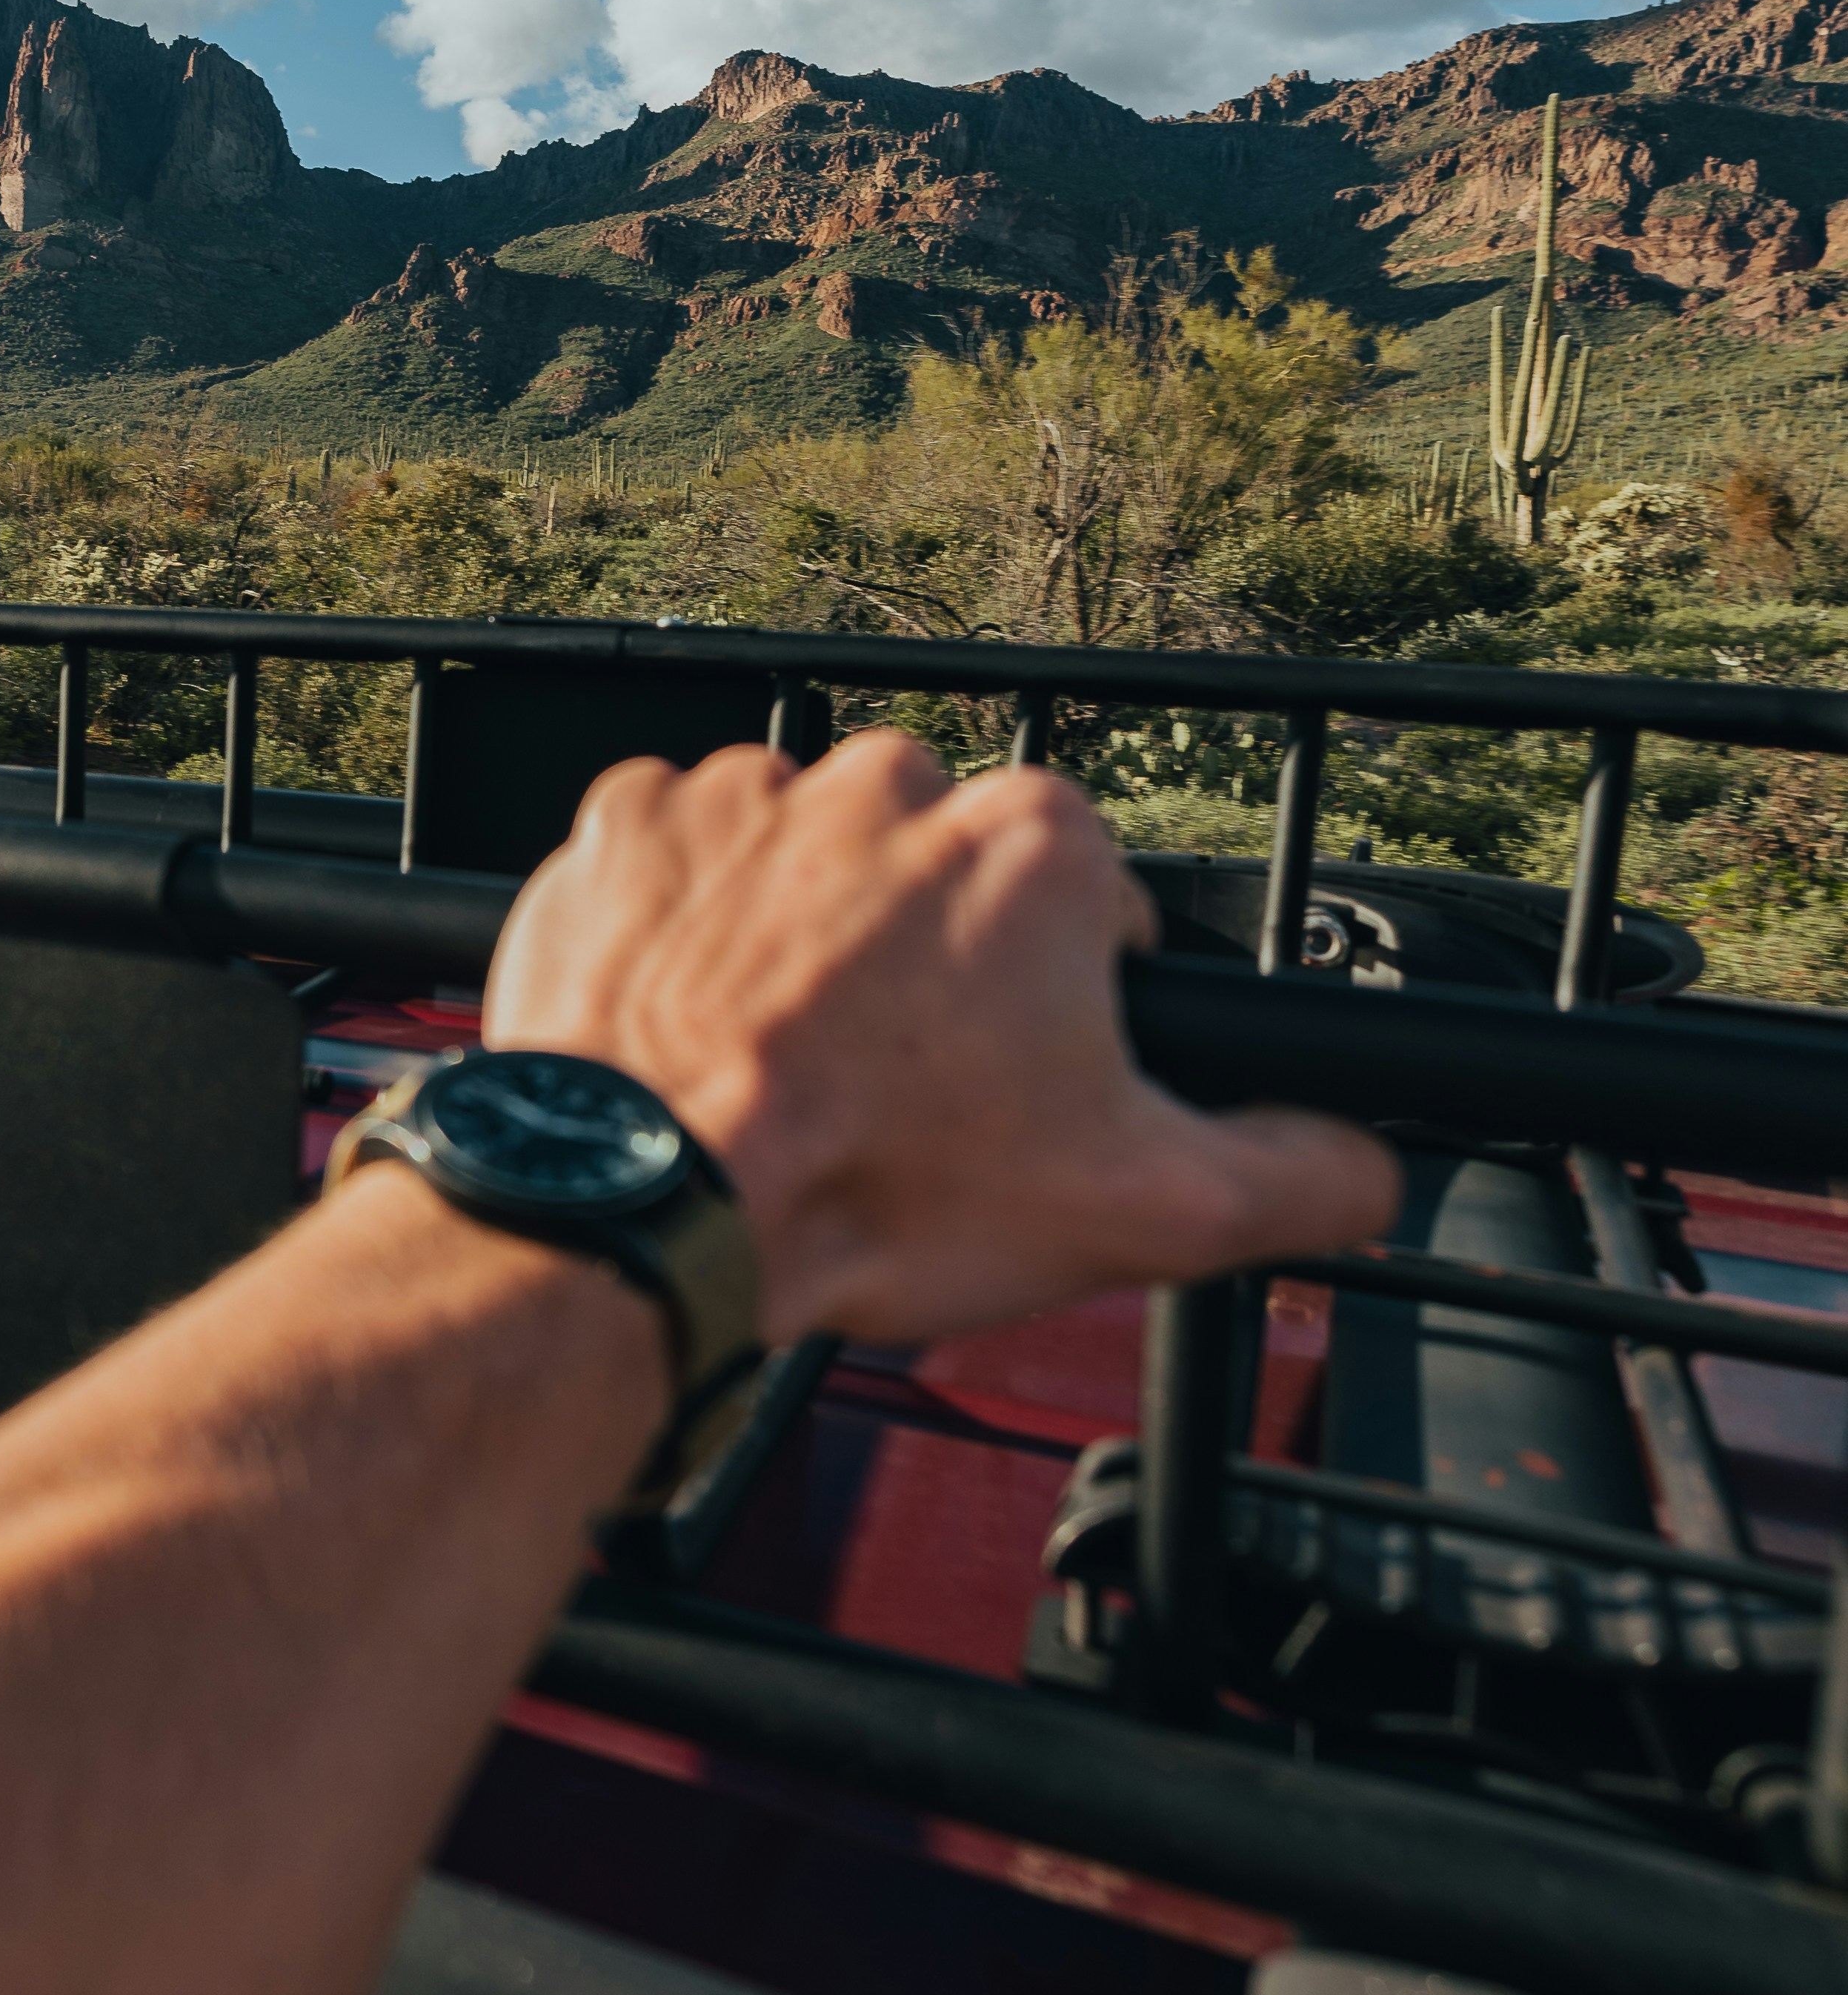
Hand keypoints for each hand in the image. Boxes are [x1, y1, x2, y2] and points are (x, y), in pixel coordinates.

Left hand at [482, 733, 1396, 1350]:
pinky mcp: (627, 825)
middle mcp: (889, 783)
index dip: (1055, 1004)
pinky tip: (694, 1018)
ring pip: (805, 860)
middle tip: (890, 1085)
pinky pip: (679, 858)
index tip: (1009, 1077)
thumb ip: (1296, 1174)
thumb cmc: (876, 1191)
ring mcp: (745, 794)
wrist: (649, 1209)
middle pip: (937, 870)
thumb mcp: (1144, 1211)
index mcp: (1032, 843)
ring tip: (784, 1061)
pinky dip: (685, 926)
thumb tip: (1366, 1162)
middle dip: (925, 961)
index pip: (1083, 901)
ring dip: (801, 938)